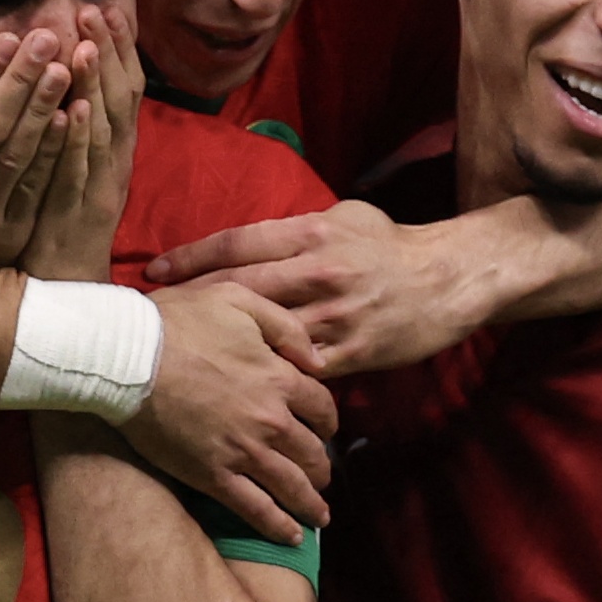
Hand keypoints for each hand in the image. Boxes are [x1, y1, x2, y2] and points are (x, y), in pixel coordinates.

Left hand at [21, 4, 142, 283]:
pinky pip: (80, 173)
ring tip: (83, 46)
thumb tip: (72, 83)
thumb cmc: (62, 225)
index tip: (105, 7)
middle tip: (94, 9)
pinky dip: (79, 140)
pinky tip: (72, 111)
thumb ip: (79, 130)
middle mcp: (115, 165)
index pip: (123, 90)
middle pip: (119, 101)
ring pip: (102, 131)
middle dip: (108, 53)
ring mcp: (99, 190)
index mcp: (115, 152)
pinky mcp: (78, 216)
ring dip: (95, 87)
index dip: (118, 49)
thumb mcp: (75, 169)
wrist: (68, 291)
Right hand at [130, 287, 335, 541]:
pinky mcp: (213, 476)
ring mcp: (243, 453)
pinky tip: (292, 537)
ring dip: (310, 503)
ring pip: (292, 486)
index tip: (325, 429)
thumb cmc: (178, 321)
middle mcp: (271, 421)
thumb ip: (284, 326)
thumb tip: (316, 360)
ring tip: (318, 515)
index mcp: (280, 378)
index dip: (328, 421)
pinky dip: (278, 526)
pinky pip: (256, 509)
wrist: (128, 357)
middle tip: (320, 474)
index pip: (323, 407)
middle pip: (314, 452)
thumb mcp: (239, 300)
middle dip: (321, 466)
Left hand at [148, 201, 496, 376]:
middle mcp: (318, 273)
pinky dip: (266, 375)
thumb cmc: (389, 245)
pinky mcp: (352, 353)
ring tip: (183, 355)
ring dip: (222, 345)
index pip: (237, 243)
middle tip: (153, 319)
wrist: (449, 280)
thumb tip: (244, 242)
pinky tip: (236, 384)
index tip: (154, 271)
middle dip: (192, 305)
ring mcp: (335, 316)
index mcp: (312, 234)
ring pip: (263, 334)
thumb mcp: (344, 217)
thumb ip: (294, 230)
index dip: (191, 258)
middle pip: (239, 290)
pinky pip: (298, 369)